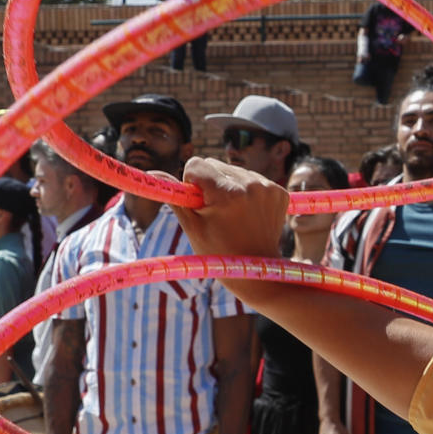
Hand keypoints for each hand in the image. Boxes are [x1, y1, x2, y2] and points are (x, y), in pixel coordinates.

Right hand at [170, 159, 289, 259]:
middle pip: (216, 164)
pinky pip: (253, 179)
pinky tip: (247, 213)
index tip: (199, 204)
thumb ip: (175, 196)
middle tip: (216, 212)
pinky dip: (246, 192)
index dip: (192, 184)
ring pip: (234, 171)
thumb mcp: (192, 226)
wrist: (256, 270)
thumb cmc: (218, 252)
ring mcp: (268, 188)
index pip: (197, 164)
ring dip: (228, 186)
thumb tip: (153, 171)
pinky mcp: (279, 192)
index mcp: (227, 193)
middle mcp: (250, 185)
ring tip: (233, 215)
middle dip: (210, 184)